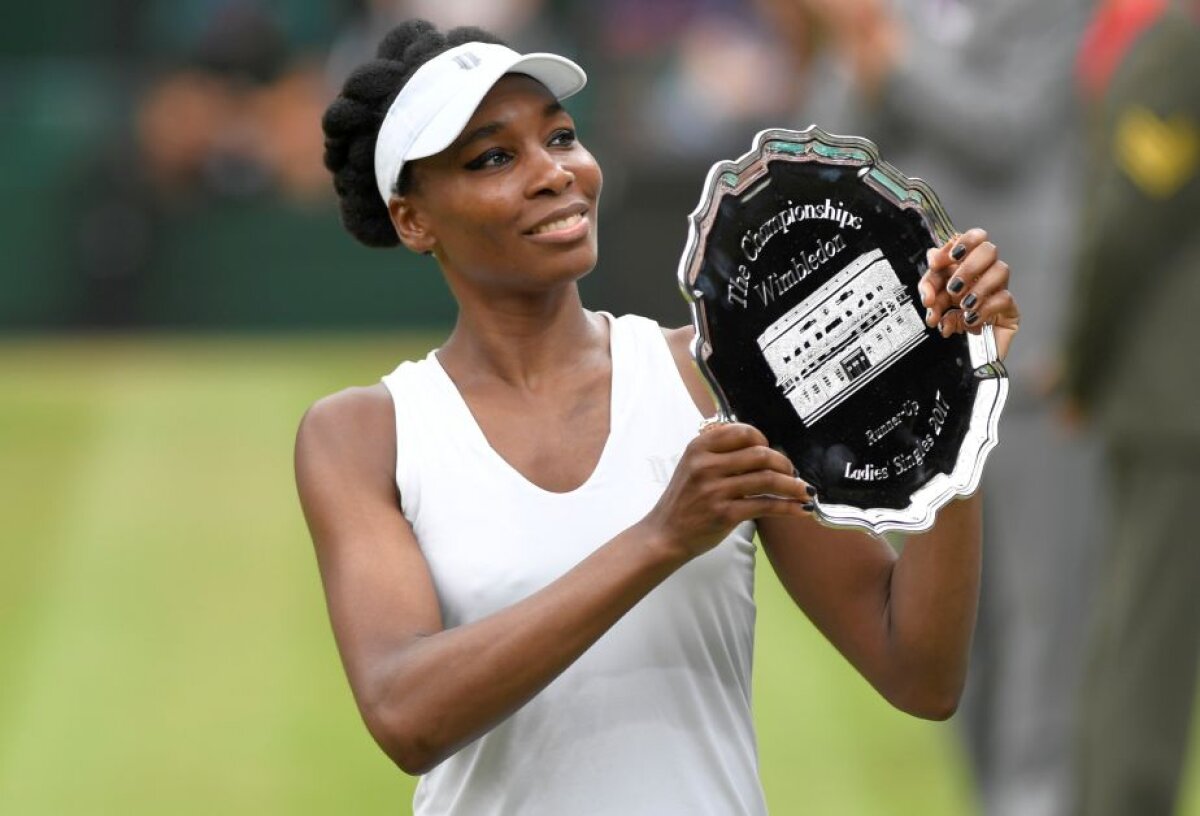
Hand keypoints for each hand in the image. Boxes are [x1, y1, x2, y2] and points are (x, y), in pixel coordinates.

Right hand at [640, 422, 811, 561]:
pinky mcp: (724, 514)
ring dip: (792, 485)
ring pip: (767, 480)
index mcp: (699, 447)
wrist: (665, 534)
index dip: (764, 440)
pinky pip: (765, 505)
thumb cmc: (683, 501)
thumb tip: (763, 451)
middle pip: (760, 454)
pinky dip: (788, 507)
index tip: (771, 450)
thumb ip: (720, 454)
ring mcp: (715, 490)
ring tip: (803, 490)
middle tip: (791, 472)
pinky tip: (799, 508)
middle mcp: (706, 465)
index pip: (743, 432)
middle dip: (784, 463)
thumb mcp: (692, 466)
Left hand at [918, 228, 1019, 359]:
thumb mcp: (932, 302)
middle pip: (989, 249)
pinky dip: (984, 307)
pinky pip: (1004, 298)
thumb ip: (930, 282)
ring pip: (1001, 270)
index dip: (959, 243)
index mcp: (966, 266)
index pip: (974, 238)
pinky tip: (970, 319)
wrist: (959, 362)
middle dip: (967, 267)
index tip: (939, 261)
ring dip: (977, 287)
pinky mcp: (1010, 311)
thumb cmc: (946, 327)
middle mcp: (985, 274)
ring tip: (961, 305)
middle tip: (952, 288)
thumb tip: (932, 257)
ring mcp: (1000, 291)